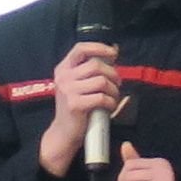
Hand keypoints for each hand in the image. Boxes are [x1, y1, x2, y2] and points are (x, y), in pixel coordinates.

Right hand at [35, 42, 123, 177]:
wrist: (64, 132)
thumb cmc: (76, 107)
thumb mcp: (78, 85)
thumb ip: (90, 71)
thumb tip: (112, 54)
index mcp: (63, 68)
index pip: (81, 48)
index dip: (99, 47)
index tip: (113, 53)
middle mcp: (63, 77)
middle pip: (96, 65)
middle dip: (112, 74)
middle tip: (117, 84)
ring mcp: (68, 91)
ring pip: (101, 81)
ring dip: (113, 90)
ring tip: (113, 97)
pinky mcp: (75, 105)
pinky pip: (101, 98)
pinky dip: (111, 102)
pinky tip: (109, 107)